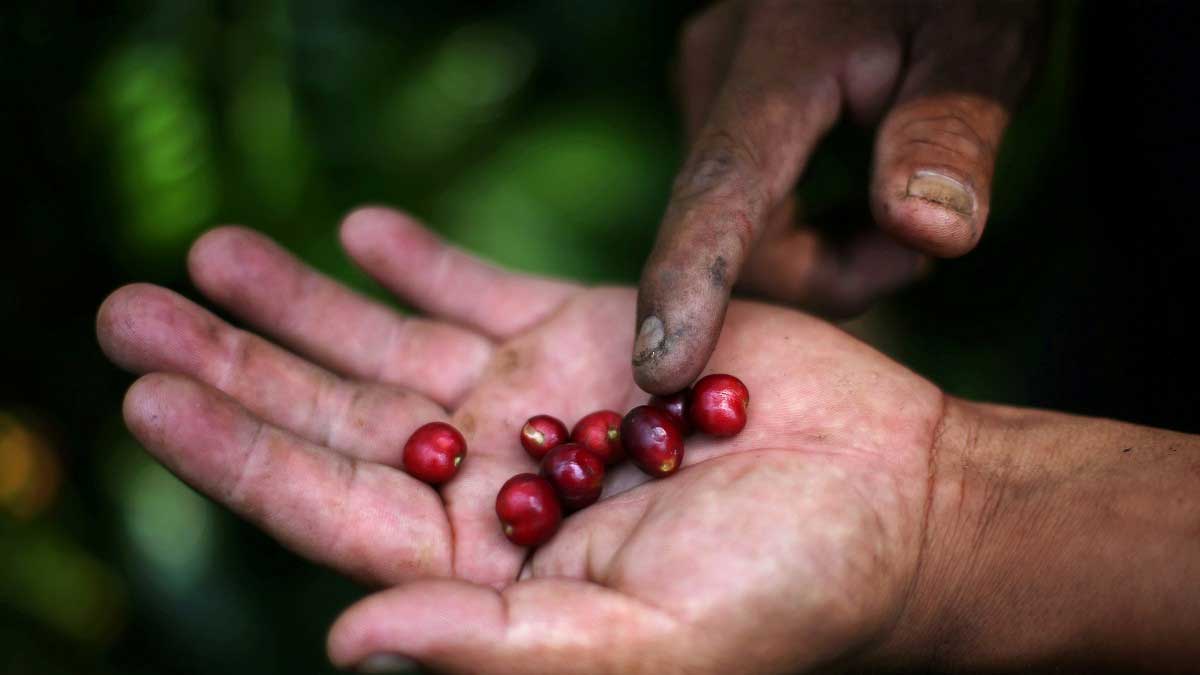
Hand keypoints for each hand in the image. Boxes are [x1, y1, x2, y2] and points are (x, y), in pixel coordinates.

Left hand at [98, 207, 944, 671]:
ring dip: (301, 300)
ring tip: (210, 250)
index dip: (235, 453)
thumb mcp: (642, 649)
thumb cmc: (786, 596)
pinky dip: (421, 260)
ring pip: (392, 344)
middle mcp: (491, 483)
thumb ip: (492, 649)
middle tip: (129, 307)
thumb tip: (346, 642)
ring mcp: (535, 400)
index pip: (329, 509)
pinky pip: (483, 289)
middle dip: (236, 362)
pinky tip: (359, 233)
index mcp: (484, 570)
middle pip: (335, 417)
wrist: (897, 503)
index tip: (148, 395)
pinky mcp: (589, 330)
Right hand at [634, 0, 1041, 393]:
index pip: (722, 188)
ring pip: (739, 234)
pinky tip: (862, 203)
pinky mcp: (716, 109)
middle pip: (737, 238)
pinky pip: (743, 211)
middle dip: (827, 274)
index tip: (660, 373)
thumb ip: (950, 132)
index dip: (690, 282)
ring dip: (822, 255)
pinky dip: (805, 231)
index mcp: (778, 61)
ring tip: (905, 219)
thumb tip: (924, 233)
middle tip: (922, 250)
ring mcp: (706, 93)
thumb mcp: (980, 44)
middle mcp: (713, 79)